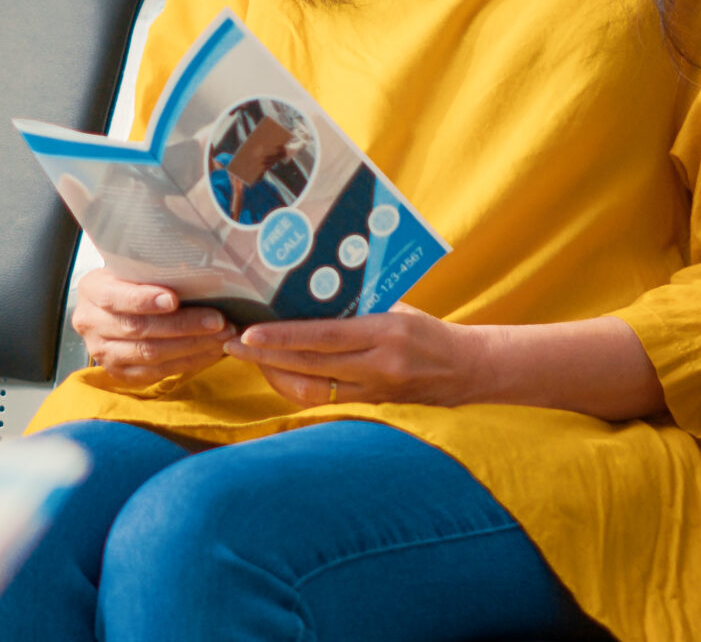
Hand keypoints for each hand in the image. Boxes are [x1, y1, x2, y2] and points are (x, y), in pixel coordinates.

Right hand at [69, 269, 234, 390]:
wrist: (113, 309)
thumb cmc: (130, 283)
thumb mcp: (131, 268)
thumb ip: (152, 272)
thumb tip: (199, 272)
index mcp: (92, 290)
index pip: (116, 297)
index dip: (145, 300)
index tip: (175, 299)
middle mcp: (91, 323)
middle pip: (139, 328)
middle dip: (183, 325)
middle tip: (218, 320)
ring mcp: (103, 352)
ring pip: (150, 353)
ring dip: (191, 345)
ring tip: (221, 336)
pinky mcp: (119, 373)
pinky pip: (156, 372)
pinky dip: (188, 362)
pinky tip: (210, 352)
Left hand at [224, 304, 486, 406]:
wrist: (469, 369)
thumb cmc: (428, 331)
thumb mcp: (396, 308)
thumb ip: (356, 305)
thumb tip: (307, 294)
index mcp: (386, 334)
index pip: (324, 338)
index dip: (283, 338)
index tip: (249, 333)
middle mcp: (379, 367)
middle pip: (310, 367)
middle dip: (265, 357)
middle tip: (232, 345)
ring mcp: (375, 391)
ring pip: (313, 390)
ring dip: (275, 376)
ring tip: (248, 357)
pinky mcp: (373, 406)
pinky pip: (327, 401)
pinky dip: (297, 388)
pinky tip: (277, 374)